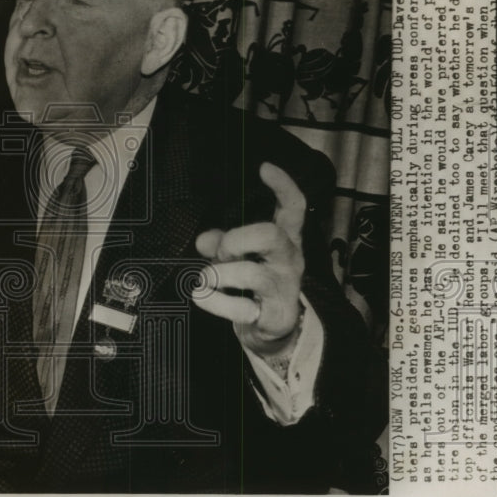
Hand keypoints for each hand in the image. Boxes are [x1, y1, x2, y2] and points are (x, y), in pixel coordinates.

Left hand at [192, 162, 306, 354]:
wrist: (274, 329)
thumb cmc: (256, 286)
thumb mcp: (239, 257)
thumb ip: (221, 243)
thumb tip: (203, 240)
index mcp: (284, 239)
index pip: (293, 207)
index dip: (283, 186)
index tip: (265, 168)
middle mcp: (289, 260)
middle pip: (270, 235)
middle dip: (235, 240)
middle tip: (222, 254)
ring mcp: (284, 288)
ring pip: (252, 274)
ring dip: (219, 275)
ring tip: (208, 280)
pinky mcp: (274, 315)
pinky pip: (241, 307)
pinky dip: (214, 302)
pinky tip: (203, 298)